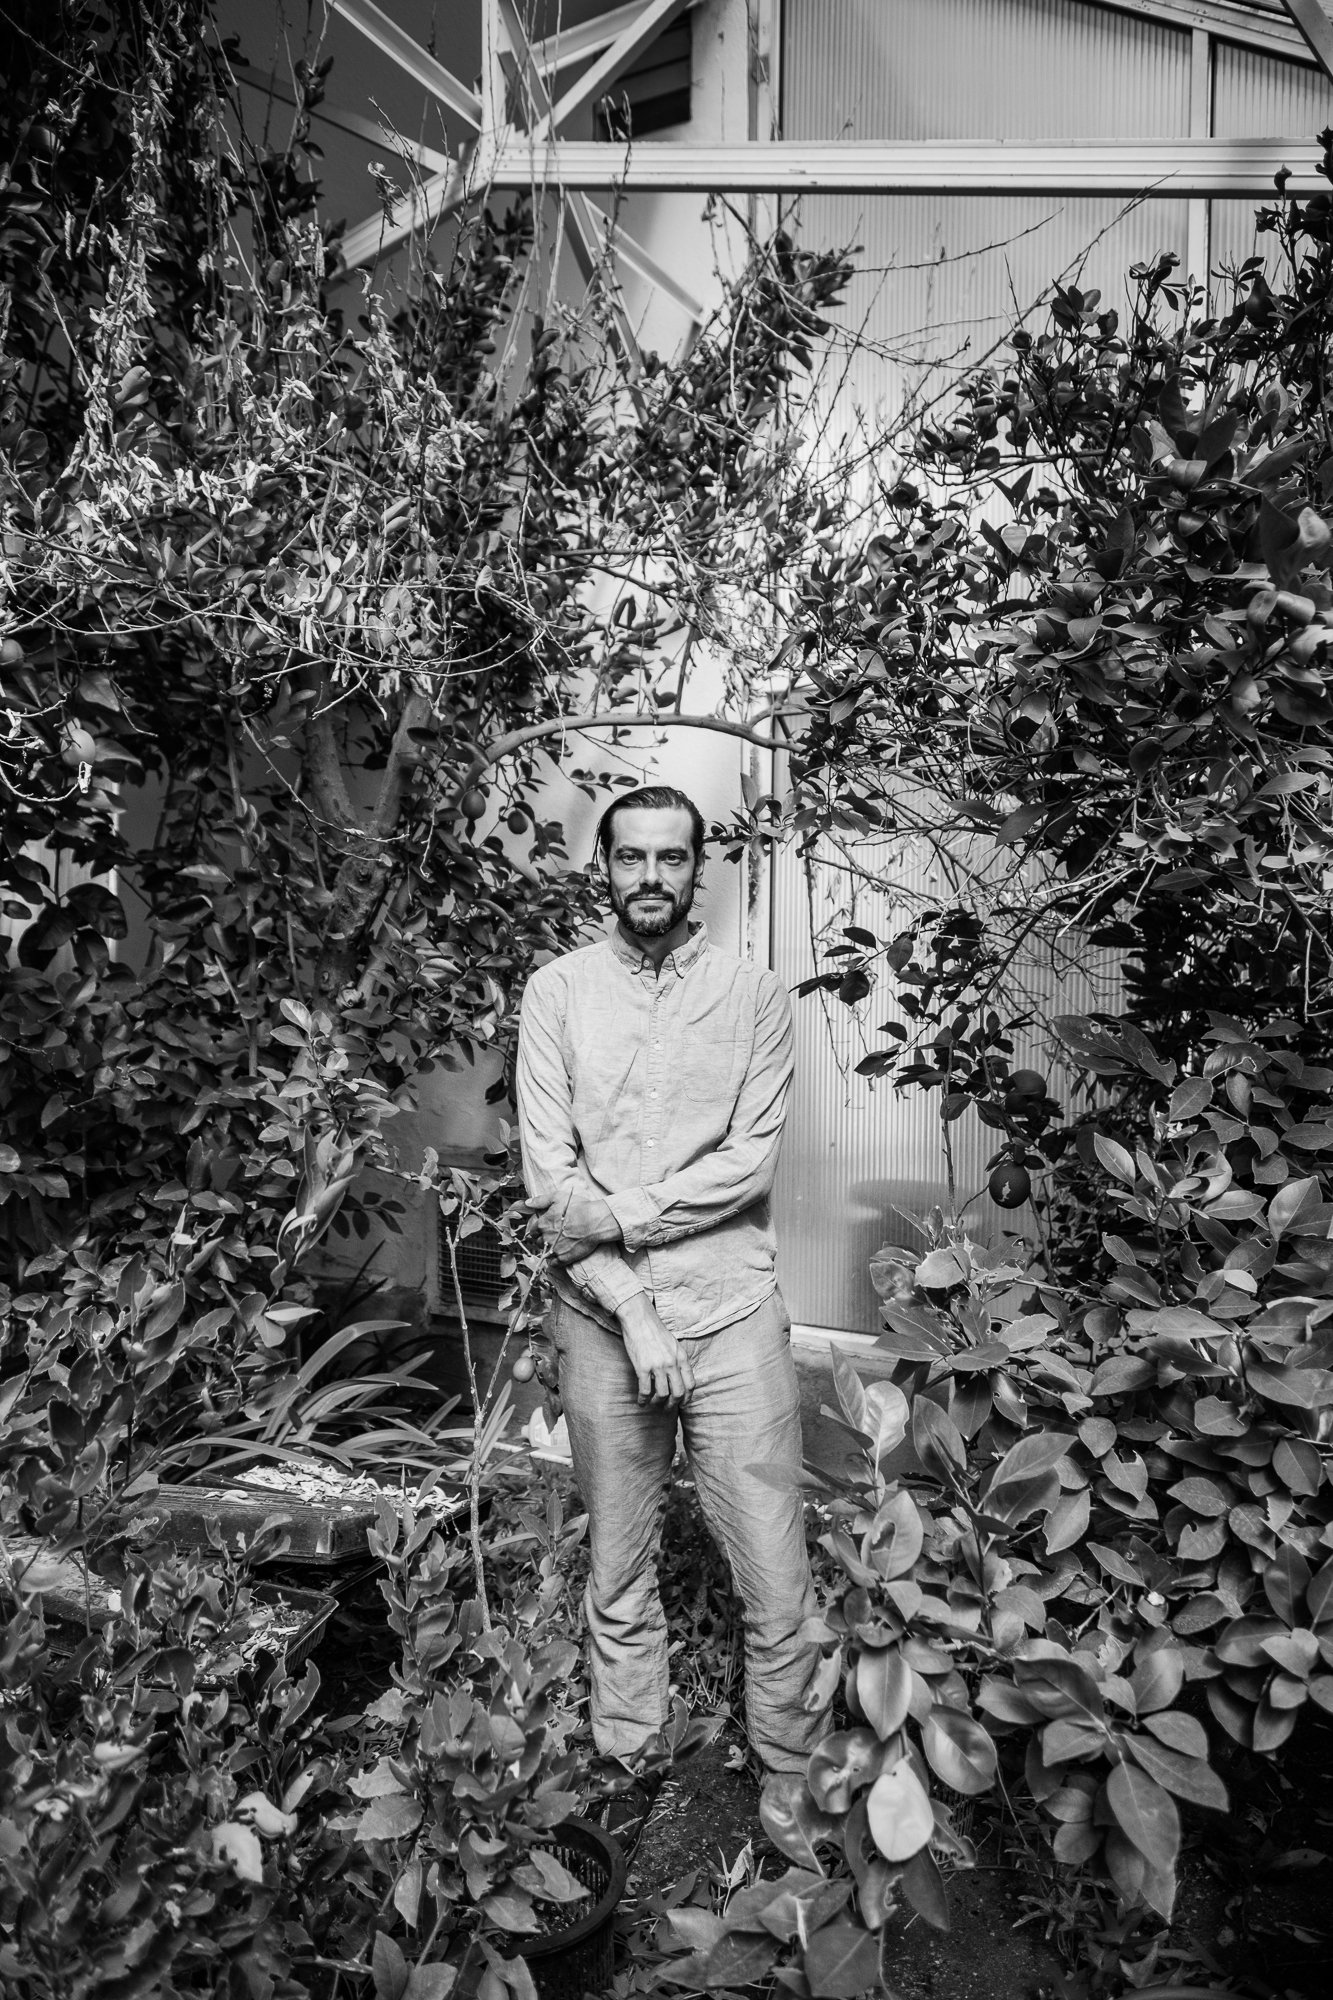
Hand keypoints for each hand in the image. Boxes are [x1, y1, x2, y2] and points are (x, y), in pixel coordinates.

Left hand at [529, 1186, 619, 1263]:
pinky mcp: (564, 1258)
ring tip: (559, 1245)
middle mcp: (546, 1237)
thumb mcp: (558, 1197)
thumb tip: (527, 1203)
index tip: (545, 1229)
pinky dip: (555, 1261)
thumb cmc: (578, 1207)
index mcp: (542, 1224)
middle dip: (544, 1239)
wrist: (594, 1221)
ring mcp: (554, 1249)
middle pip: (539, 1242)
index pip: (533, 1231)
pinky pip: (554, 1264)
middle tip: (554, 1236)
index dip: (538, 1230)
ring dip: (550, 1250)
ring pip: (545, 1253)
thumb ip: (540, 1201)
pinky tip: (561, 1256)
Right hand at [617, 1293, 694, 1409]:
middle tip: (667, 1407)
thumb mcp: (673, 1344)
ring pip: (662, 1394)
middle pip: (678, 1393)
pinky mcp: (642, 1367)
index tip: (682, 1404)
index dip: (687, 1398)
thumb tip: (680, 1376)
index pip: (690, 1384)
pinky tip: (641, 1402)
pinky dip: (643, 1400)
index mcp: (681, 1357)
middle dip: (673, 1404)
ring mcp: (657, 1366)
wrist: (639, 1319)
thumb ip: (678, 1360)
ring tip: (653, 1403)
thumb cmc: (655, 1330)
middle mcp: (672, 1363)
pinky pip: (645, 1390)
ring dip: (657, 1403)